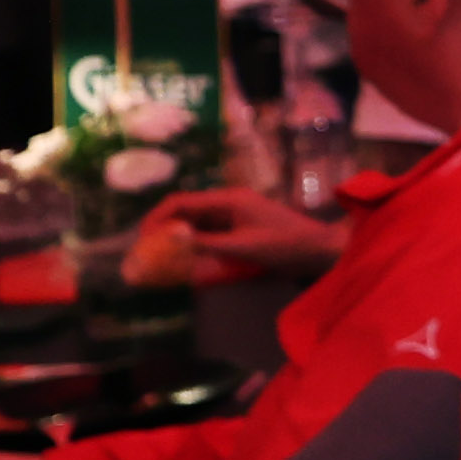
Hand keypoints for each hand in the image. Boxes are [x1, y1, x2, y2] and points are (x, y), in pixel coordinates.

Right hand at [138, 188, 342, 281]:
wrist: (320, 250)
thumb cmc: (286, 245)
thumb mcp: (243, 247)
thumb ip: (207, 244)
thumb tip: (170, 242)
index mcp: (228, 199)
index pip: (181, 202)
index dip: (157, 218)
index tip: (140, 238)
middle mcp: (228, 203)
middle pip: (185, 211)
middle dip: (162, 229)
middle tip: (144, 252)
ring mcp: (234, 215)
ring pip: (195, 224)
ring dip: (176, 238)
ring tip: (158, 258)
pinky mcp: (239, 229)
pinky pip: (208, 234)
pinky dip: (193, 244)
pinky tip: (183, 259)